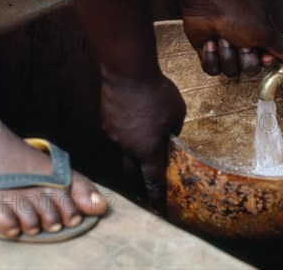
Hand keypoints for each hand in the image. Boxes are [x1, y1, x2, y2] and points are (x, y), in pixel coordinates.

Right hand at [100, 74, 185, 211]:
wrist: (128, 73)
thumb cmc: (157, 93)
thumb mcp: (177, 112)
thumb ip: (174, 129)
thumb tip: (168, 135)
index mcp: (148, 149)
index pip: (152, 180)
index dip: (155, 195)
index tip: (157, 208)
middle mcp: (127, 147)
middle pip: (132, 173)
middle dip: (138, 184)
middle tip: (143, 192)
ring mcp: (113, 135)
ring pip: (123, 150)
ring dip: (132, 152)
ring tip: (141, 141)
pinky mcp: (105, 121)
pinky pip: (117, 133)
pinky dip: (125, 132)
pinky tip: (131, 118)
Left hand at [182, 0, 282, 76]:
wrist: (206, 5)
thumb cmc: (237, 14)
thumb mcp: (264, 31)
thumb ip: (281, 45)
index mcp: (260, 38)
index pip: (267, 62)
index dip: (264, 61)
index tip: (262, 53)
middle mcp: (245, 45)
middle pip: (250, 70)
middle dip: (244, 57)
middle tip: (240, 41)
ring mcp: (226, 50)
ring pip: (231, 71)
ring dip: (227, 55)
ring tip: (222, 37)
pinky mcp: (209, 54)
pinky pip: (213, 69)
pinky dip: (211, 56)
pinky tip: (210, 42)